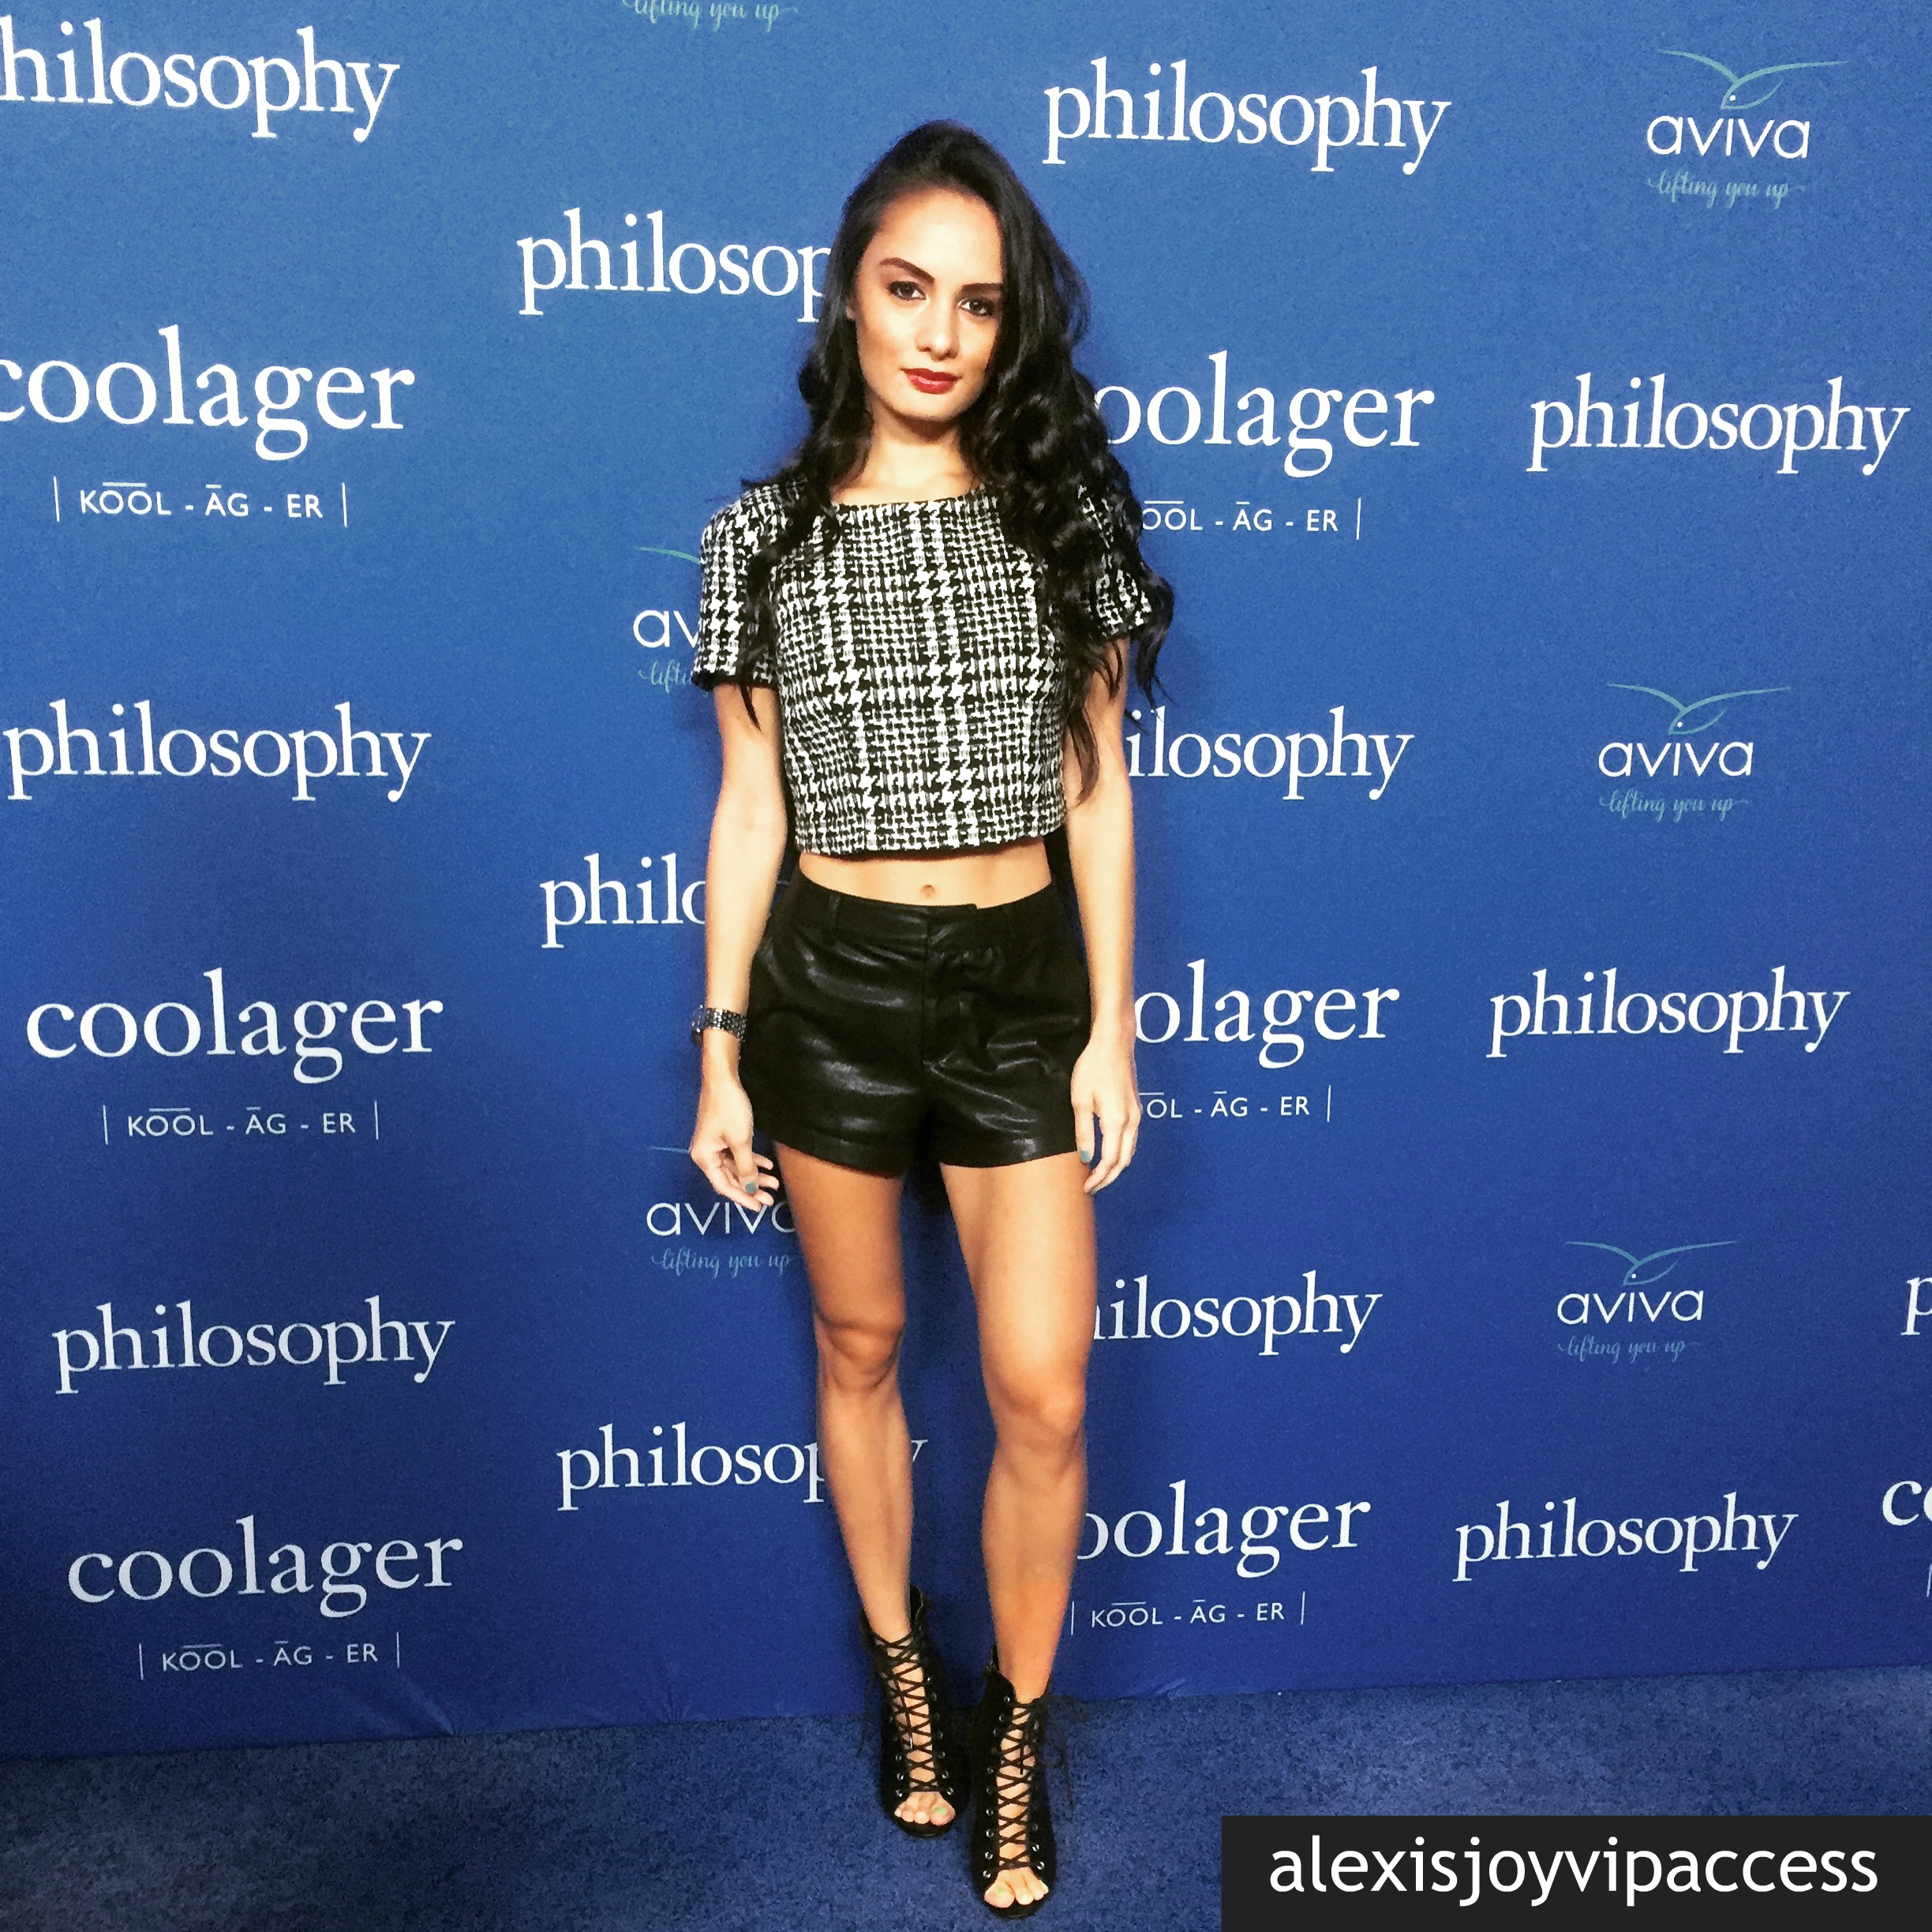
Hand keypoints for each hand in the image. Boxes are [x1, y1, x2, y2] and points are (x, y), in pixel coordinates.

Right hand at [689, 1069, 778, 1208]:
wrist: (723, 1079)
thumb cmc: (729, 1108)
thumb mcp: (741, 1141)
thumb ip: (746, 1167)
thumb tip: (749, 1188)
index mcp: (704, 1158)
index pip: (724, 1186)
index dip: (742, 1198)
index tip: (759, 1207)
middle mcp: (706, 1154)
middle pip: (730, 1179)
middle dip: (751, 1188)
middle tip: (770, 1199)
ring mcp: (714, 1145)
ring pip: (735, 1167)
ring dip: (754, 1175)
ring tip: (774, 1182)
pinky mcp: (722, 1136)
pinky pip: (736, 1155)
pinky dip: (751, 1161)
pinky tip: (766, 1165)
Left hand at [1069, 1033, 1140, 1191]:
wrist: (1113, 1043)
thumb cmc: (1093, 1068)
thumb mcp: (1080, 1101)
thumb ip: (1084, 1132)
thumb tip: (1086, 1158)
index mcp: (1116, 1121)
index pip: (1109, 1161)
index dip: (1098, 1178)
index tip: (1086, 1187)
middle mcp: (1131, 1122)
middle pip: (1124, 1161)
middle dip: (1108, 1177)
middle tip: (1091, 1187)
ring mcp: (1136, 1114)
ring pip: (1130, 1151)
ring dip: (1115, 1166)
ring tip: (1098, 1175)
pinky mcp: (1135, 1108)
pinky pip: (1131, 1139)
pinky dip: (1121, 1153)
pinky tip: (1108, 1153)